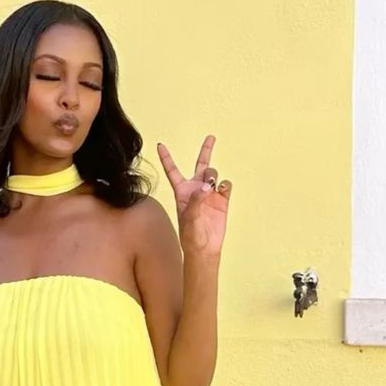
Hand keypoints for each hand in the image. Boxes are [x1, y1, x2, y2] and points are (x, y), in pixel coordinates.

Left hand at [157, 133, 231, 255]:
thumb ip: (196, 200)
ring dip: (212, 175)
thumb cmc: (190, 235)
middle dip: (206, 150)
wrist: (204, 248)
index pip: (172, 170)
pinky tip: (221, 191)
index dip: (166, 157)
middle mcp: (196, 189)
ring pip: (213, 173)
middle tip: (211, 137)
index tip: (159, 144)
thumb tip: (208, 186)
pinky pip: (225, 184)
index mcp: (182, 191)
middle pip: (201, 164)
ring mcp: (210, 193)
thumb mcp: (188, 217)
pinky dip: (224, 185)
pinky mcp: (222, 200)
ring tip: (211, 186)